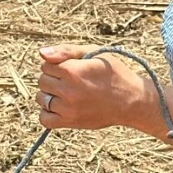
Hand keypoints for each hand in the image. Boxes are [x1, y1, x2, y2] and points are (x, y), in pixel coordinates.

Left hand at [37, 46, 152, 131]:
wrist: (132, 100)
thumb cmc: (114, 73)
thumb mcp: (94, 53)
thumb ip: (66, 50)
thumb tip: (41, 53)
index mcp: (72, 70)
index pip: (46, 64)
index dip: (58, 64)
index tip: (73, 68)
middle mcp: (68, 90)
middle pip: (42, 80)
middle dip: (53, 78)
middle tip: (73, 81)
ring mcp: (68, 108)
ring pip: (41, 98)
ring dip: (50, 95)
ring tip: (68, 93)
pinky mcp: (70, 122)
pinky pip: (44, 119)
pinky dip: (47, 113)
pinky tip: (60, 107)